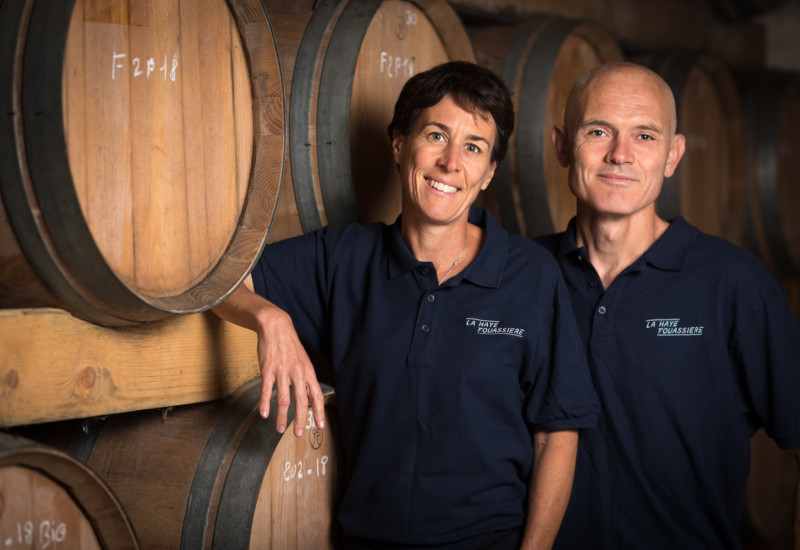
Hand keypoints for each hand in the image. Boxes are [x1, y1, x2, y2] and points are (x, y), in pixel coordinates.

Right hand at [212, 279, 324, 436]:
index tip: (319, 426)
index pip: (316, 395)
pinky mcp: (268, 369)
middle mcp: (297, 372)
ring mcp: (282, 371)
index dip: (318, 411)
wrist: (276, 326)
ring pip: (284, 399)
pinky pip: (267, 390)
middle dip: (300, 419)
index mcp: (307, 371)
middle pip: (301, 401)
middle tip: (298, 433)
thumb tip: (307, 397)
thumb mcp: (303, 360)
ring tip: (279, 429)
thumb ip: (305, 378)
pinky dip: (266, 403)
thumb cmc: (290, 345)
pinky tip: (264, 414)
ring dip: (281, 417)